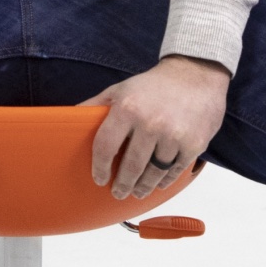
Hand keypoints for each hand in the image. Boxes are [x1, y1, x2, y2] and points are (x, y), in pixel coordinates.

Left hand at [84, 55, 229, 200]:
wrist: (196, 74)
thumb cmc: (154, 84)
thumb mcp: (120, 89)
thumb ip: (95, 106)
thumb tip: (69, 117)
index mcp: (128, 109)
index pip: (106, 147)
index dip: (100, 168)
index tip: (99, 178)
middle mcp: (151, 123)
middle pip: (131, 166)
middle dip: (122, 184)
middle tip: (118, 192)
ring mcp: (174, 136)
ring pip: (154, 173)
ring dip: (143, 187)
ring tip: (137, 192)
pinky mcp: (194, 144)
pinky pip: (175, 171)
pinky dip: (165, 181)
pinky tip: (158, 183)